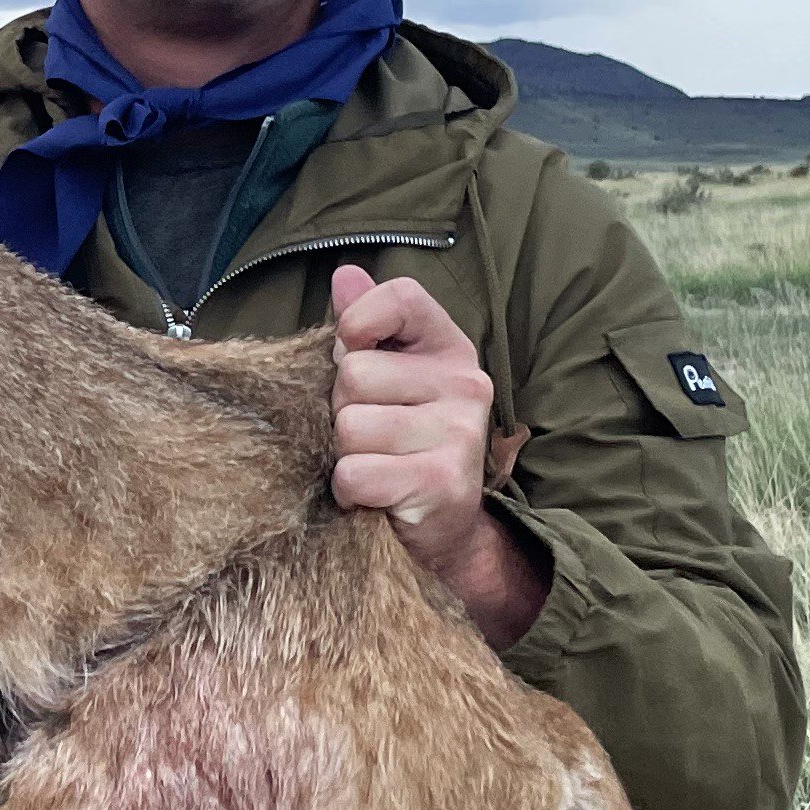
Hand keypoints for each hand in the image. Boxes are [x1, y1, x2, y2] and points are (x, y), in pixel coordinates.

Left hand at [328, 263, 544, 650]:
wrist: (442, 534)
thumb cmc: (402, 447)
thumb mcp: (389, 381)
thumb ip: (364, 328)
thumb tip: (344, 274)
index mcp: (450, 348)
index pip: (400, 297)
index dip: (358, 322)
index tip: (353, 352)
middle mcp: (466, 383)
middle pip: (353, 373)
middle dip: (342, 409)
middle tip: (369, 437)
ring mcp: (459, 433)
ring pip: (349, 426)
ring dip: (345, 455)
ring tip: (374, 467)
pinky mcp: (442, 482)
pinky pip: (355, 473)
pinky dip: (350, 491)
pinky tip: (375, 496)